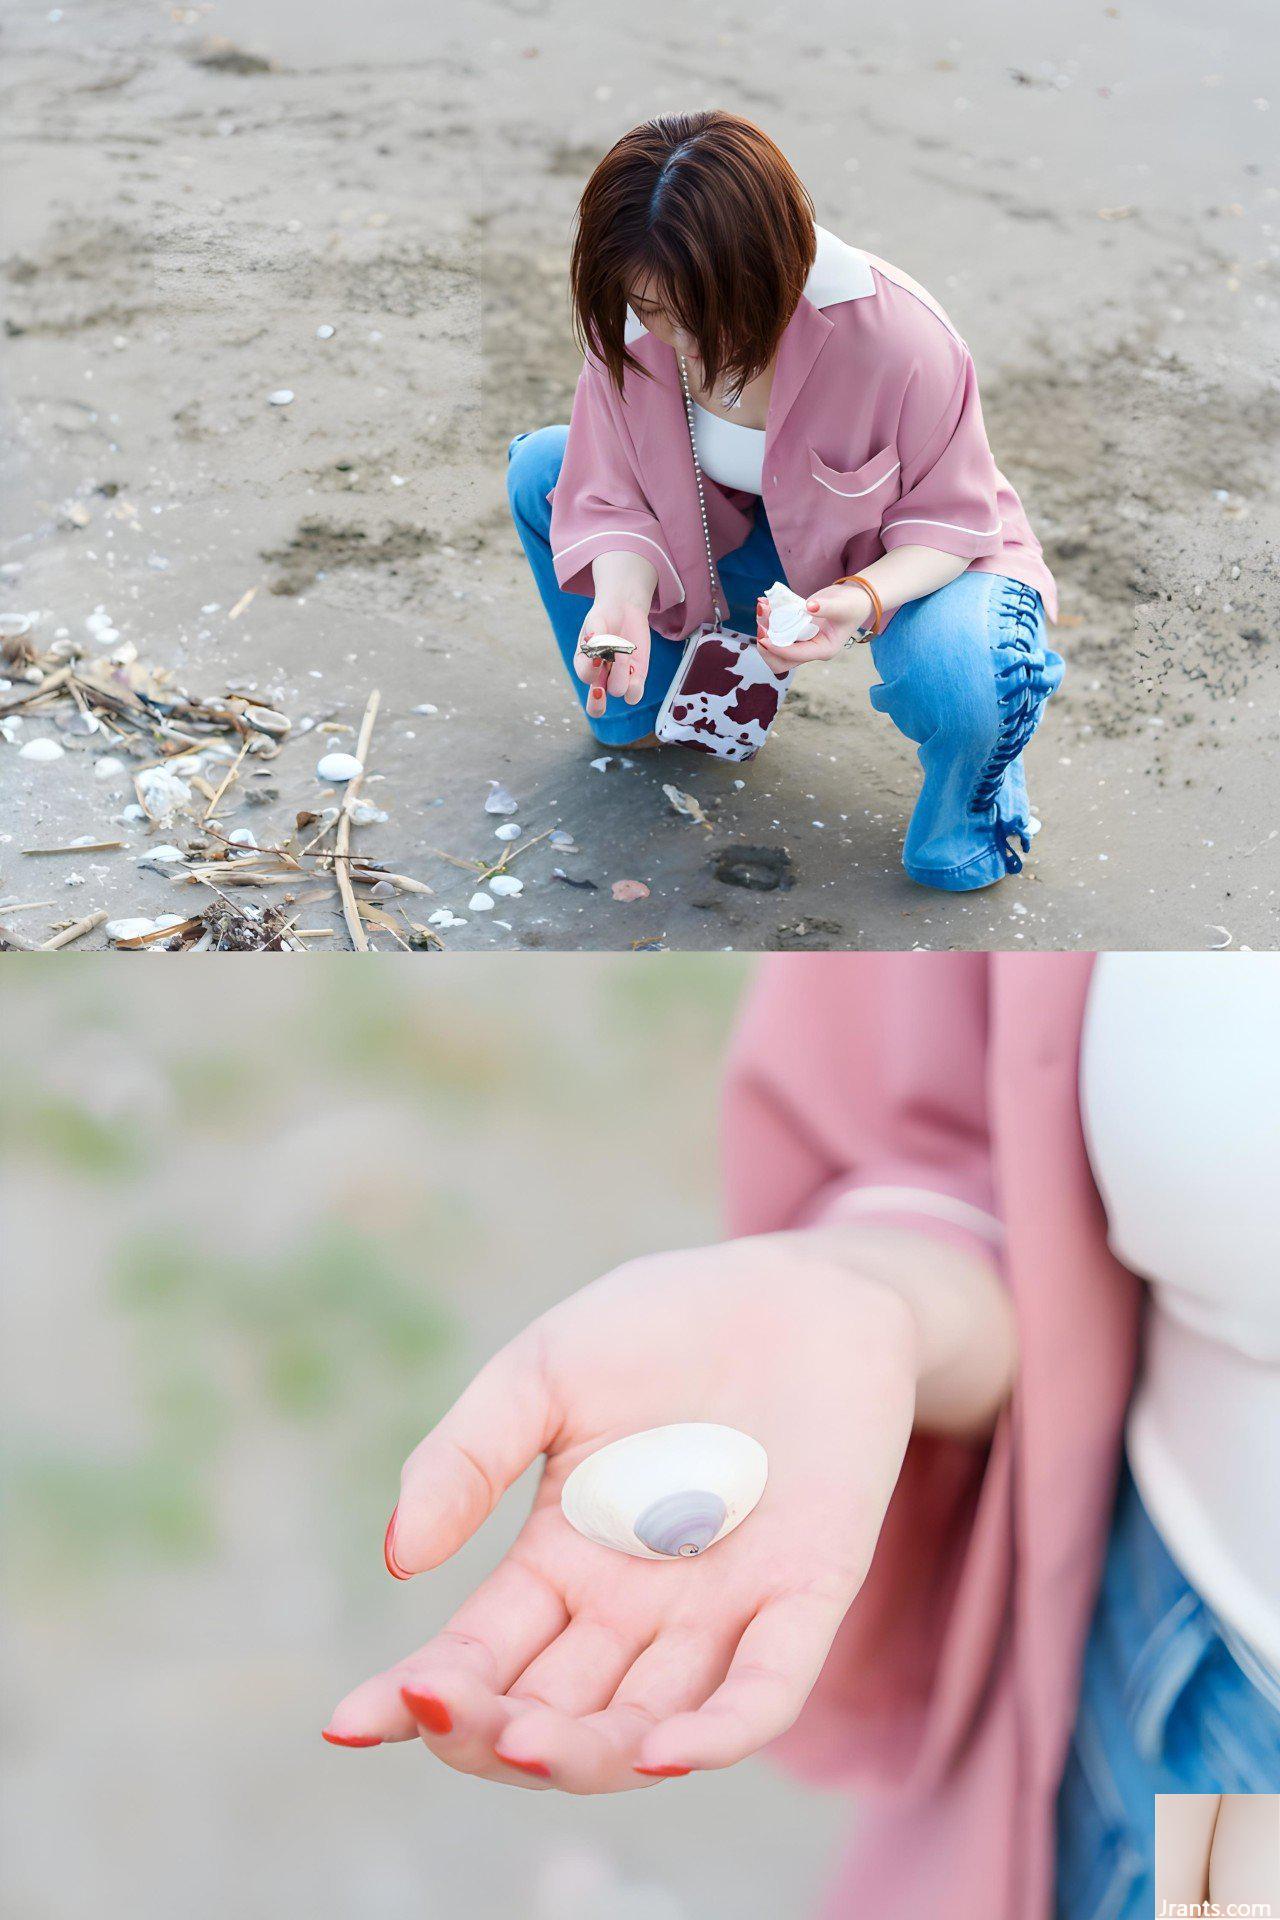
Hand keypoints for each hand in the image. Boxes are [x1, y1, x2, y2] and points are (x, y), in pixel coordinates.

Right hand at [324, 1237, 919, 1790]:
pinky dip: (717, 1732)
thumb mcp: (544, 1371)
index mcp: (561, 1562)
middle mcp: (634, 1609)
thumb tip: (398, 1559)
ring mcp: (721, 1611)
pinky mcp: (805, 1594)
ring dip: (585, 1753)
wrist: (799, 1285)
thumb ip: (469, 1455)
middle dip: (489, 1733)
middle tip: (442, 1711)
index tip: (347, 1723)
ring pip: (645, 1725)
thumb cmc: (663, 1325)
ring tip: (524, 1741)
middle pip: (552, 1714)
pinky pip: (764, 1690)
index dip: (416, 1697)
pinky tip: (662, 1752)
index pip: (479, 1657)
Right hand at [574, 597, 650, 718]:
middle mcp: (600, 677)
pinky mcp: (636, 676)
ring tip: (623, 649)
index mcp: (584, 665)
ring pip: (617, 690)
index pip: (585, 676)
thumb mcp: (596, 620)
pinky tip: (634, 665)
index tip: (597, 649)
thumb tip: (596, 645)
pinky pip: (635, 694)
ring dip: (620, 671)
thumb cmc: (605, 616)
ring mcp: (618, 679)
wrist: (624, 608)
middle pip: (595, 707)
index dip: (590, 667)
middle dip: (596, 703)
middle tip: (598, 690)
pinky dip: (635, 685)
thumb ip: (595, 635)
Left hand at [755, 582, 873, 674]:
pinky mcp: (796, 630)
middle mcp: (810, 649)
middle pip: (781, 661)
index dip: (778, 648)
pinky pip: (778, 629)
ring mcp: (802, 641)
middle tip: (760, 627)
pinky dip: (769, 618)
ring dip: (766, 628)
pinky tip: (764, 603)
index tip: (764, 637)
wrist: (853, 600)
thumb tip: (809, 607)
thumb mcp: (843, 606)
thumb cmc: (852, 605)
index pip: (796, 655)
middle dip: (767, 647)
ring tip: (763, 607)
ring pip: (776, 644)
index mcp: (823, 650)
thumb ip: (826, 607)